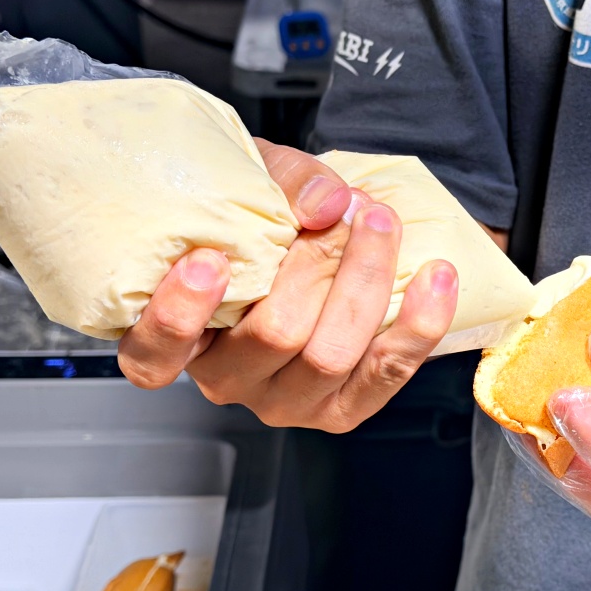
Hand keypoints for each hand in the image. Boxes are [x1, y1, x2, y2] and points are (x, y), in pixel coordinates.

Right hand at [118, 139, 458, 431]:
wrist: (311, 242)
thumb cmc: (258, 216)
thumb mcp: (253, 180)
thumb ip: (282, 183)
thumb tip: (328, 205)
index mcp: (178, 338)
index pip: (154, 355)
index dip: (179, 314)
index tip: (210, 258)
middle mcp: (227, 380)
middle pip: (273, 336)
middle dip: (319, 264)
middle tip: (351, 211)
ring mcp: (285, 402)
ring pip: (330, 354)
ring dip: (368, 281)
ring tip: (384, 225)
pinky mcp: (340, 410)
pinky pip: (385, 374)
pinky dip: (418, 324)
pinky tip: (436, 278)